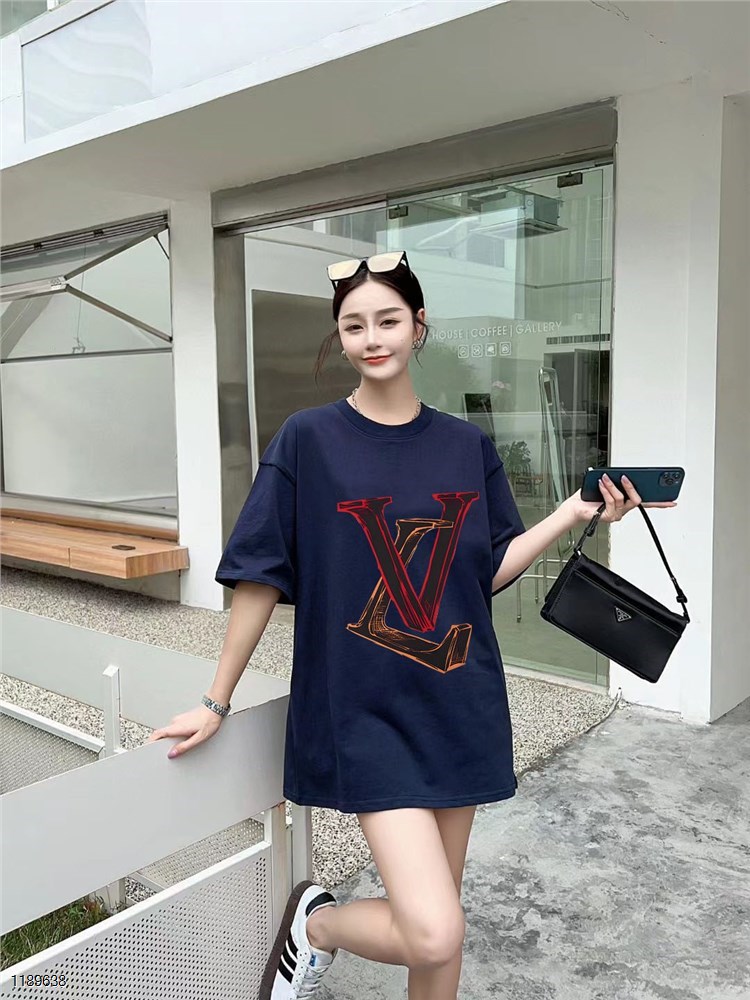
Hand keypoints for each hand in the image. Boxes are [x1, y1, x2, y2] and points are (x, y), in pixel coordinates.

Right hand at [146, 704, 223, 757]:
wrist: (215, 708)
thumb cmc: (209, 721)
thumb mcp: (198, 738)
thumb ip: (184, 747)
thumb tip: (172, 754)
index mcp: (177, 727)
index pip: (158, 734)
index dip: (151, 741)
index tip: (147, 748)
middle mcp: (176, 722)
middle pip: (162, 734)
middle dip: (162, 743)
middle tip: (165, 752)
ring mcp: (178, 719)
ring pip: (169, 732)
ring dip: (170, 739)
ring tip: (178, 746)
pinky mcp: (182, 719)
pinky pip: (174, 729)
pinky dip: (175, 735)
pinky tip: (183, 739)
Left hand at [562, 474, 677, 525]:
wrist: (574, 508)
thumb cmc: (588, 497)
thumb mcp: (606, 485)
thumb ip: (616, 481)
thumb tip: (624, 474)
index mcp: (626, 502)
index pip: (647, 502)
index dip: (661, 502)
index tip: (672, 501)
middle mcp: (623, 510)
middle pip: (637, 500)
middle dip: (632, 487)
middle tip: (625, 477)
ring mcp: (616, 514)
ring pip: (622, 499)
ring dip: (612, 486)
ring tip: (605, 478)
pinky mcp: (608, 516)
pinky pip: (611, 501)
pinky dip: (605, 490)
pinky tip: (600, 483)